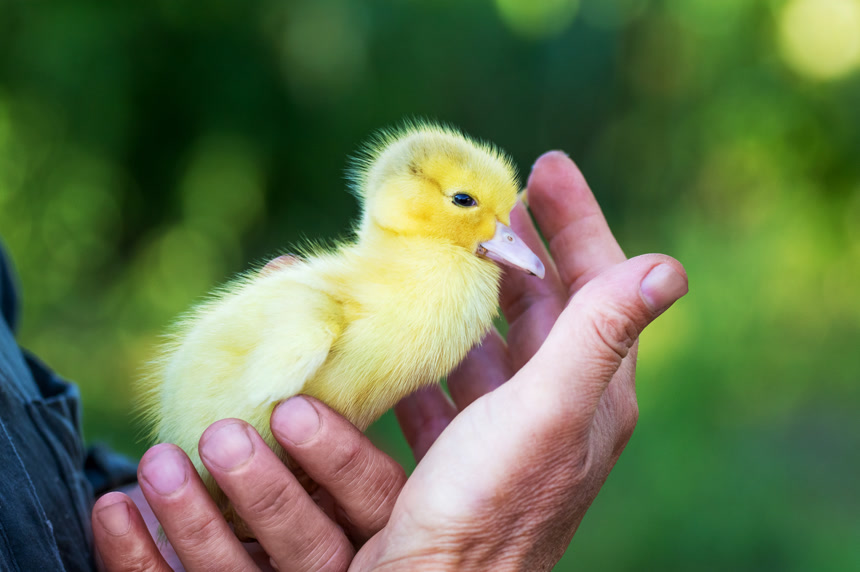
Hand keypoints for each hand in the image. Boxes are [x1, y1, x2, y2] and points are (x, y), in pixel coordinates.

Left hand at [92, 397, 405, 570]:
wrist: (279, 528)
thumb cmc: (313, 444)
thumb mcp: (342, 419)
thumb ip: (334, 368)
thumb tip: (279, 270)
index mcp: (378, 516)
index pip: (373, 497)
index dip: (339, 457)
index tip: (292, 410)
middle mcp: (338, 558)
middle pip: (312, 548)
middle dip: (266, 494)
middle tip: (222, 437)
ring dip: (195, 521)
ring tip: (159, 462)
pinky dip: (139, 555)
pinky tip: (115, 507)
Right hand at [350, 152, 688, 569]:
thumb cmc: (488, 504)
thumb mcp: (547, 412)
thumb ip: (600, 337)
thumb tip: (669, 267)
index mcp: (593, 390)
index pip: (598, 283)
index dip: (578, 220)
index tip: (546, 166)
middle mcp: (558, 406)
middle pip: (546, 305)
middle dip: (519, 249)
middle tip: (486, 201)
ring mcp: (509, 430)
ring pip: (494, 342)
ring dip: (469, 298)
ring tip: (438, 255)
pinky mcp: (463, 452)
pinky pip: (451, 383)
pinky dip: (429, 352)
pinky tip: (400, 336)